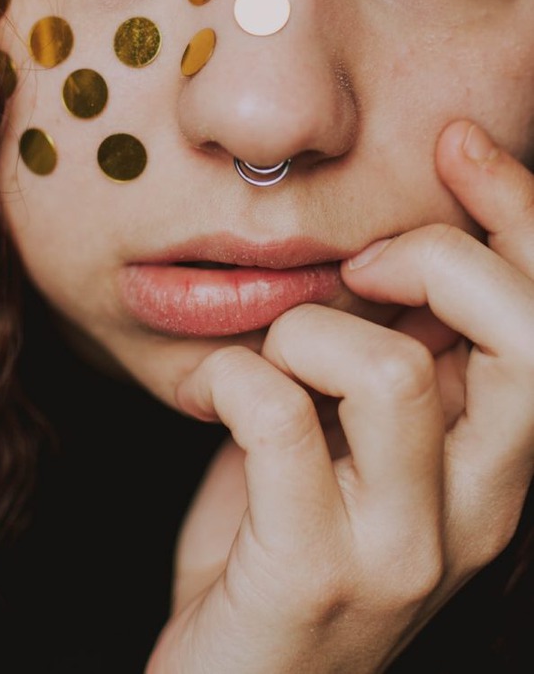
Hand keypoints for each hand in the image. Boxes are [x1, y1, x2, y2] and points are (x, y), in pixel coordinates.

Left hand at [145, 121, 533, 673]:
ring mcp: (404, 548)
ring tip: (273, 358)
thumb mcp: (356, 431)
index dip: (519, 213)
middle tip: (362, 264)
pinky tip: (213, 393)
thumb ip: (393, 350)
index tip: (457, 144)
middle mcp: (477, 507)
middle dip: (437, 255)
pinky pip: (281, 414)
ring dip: (308, 329)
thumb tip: (395, 242)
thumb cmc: (284, 530)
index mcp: (493, 459)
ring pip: (392, 368)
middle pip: (521, 334)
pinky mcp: (316, 572)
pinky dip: (234, 375)